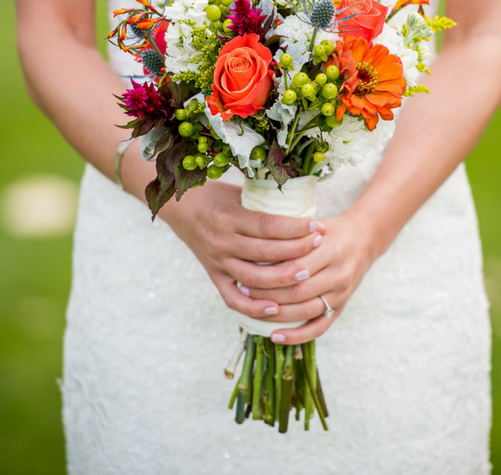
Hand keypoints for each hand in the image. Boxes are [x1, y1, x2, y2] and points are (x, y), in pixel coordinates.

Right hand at [159, 180, 326, 319]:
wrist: (180, 208)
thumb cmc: (215, 196)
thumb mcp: (239, 193)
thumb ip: (266, 203)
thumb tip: (304, 206)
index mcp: (228, 217)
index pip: (268, 226)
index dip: (296, 228)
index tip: (316, 225)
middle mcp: (222, 242)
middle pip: (266, 253)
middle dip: (297, 250)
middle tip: (319, 245)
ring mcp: (217, 263)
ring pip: (254, 279)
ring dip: (283, 279)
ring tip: (306, 273)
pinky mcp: (214, 277)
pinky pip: (234, 300)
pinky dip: (254, 308)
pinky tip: (276, 308)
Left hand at [244, 211, 380, 343]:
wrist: (364, 239)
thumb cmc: (330, 231)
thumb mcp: (313, 227)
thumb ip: (290, 237)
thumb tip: (254, 248)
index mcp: (330, 250)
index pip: (294, 267)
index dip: (268, 273)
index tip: (246, 273)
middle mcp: (338, 274)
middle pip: (298, 291)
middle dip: (268, 294)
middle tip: (244, 292)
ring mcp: (341, 293)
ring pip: (305, 311)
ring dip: (277, 315)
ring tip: (254, 311)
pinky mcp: (341, 307)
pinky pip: (319, 327)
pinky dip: (297, 335)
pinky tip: (275, 336)